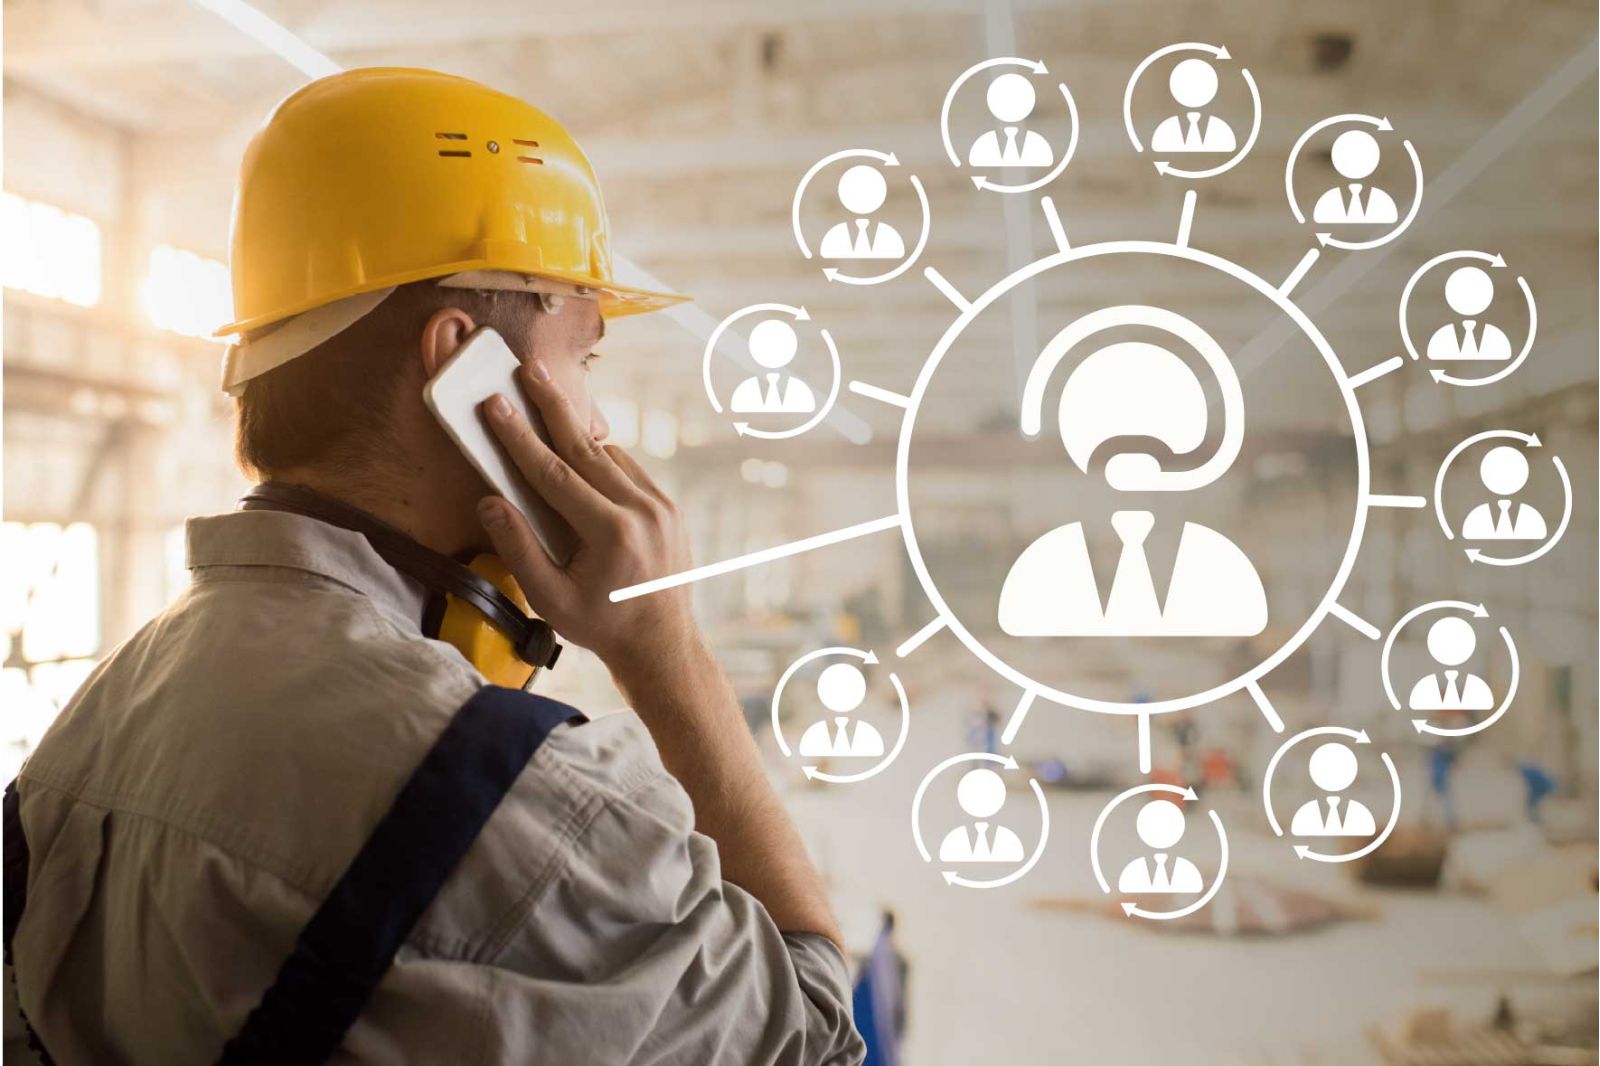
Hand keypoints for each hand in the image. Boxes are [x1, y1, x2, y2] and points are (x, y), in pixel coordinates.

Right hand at [476, 358, 695, 673]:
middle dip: (552, 405)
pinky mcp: (667, 506)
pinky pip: (626, 470)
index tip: (495, 404)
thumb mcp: (549, 599)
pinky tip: (576, 452)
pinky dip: (599, 459)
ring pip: (608, 455)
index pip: (555, 473)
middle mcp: (642, 511)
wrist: (661, 642)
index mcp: (612, 534)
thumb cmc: (600, 624)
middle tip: (528, 368)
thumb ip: (519, 549)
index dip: (520, 437)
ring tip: (544, 400)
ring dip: (574, 433)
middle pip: (586, 446)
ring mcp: (660, 505)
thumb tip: (490, 502)